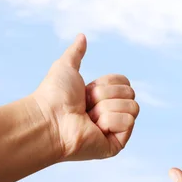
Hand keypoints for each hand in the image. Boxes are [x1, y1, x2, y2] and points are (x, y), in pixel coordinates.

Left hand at [32, 34, 139, 160]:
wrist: (49, 119)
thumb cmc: (53, 96)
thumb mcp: (65, 67)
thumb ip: (75, 53)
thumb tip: (82, 36)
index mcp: (103, 98)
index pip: (124, 82)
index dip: (107, 83)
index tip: (86, 91)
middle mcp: (111, 114)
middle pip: (130, 93)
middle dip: (106, 95)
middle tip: (86, 104)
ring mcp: (115, 131)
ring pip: (132, 107)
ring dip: (106, 108)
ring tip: (88, 118)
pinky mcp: (117, 144)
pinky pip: (129, 122)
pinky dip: (110, 121)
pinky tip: (95, 128)